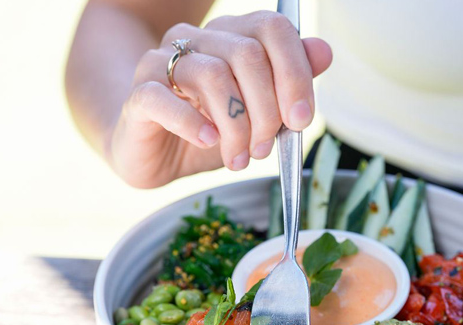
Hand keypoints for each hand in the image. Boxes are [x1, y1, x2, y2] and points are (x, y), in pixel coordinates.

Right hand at [107, 11, 331, 187]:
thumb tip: (323, 51)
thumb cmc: (209, 131)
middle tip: (264, 148)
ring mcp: (162, 63)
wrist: (156, 154)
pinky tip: (208, 142)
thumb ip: (287, 83)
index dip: (295, 73)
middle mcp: (197, 40)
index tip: (301, 119)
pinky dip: (192, 124)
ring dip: (236, 126)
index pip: (272, 29)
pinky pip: (164, 99)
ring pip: (212, 76)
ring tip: (240, 157)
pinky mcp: (138, 95)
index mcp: (231, 37)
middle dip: (267, 110)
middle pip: (247, 54)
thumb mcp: (256, 113)